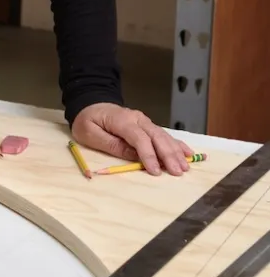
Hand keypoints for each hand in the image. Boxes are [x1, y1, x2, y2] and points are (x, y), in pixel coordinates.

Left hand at [72, 103, 194, 175]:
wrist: (90, 104)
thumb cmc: (87, 121)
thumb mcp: (90, 134)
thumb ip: (112, 144)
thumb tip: (134, 156)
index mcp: (121, 120)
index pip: (139, 138)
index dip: (148, 155)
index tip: (156, 171)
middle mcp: (137, 119)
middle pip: (156, 137)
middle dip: (168, 155)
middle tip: (178, 172)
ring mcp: (144, 121)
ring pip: (163, 136)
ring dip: (175, 151)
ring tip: (185, 166)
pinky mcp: (147, 126)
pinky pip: (163, 134)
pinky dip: (176, 144)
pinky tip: (188, 153)